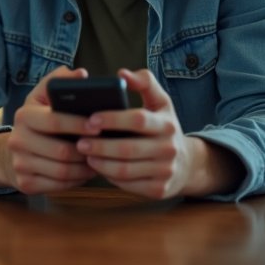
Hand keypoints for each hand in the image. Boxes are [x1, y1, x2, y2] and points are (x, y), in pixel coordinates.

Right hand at [0, 66, 98, 193]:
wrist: (12, 152)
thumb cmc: (38, 120)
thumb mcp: (43, 97)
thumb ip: (61, 81)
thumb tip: (81, 75)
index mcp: (24, 116)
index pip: (53, 121)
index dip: (78, 124)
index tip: (99, 126)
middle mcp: (17, 140)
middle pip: (61, 152)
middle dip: (87, 151)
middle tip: (105, 147)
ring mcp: (20, 164)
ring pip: (62, 172)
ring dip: (85, 167)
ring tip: (99, 159)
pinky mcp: (26, 184)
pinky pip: (59, 186)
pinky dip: (77, 180)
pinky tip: (86, 171)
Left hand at [74, 68, 244, 198]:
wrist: (186, 163)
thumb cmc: (163, 126)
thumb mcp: (160, 102)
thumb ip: (144, 82)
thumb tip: (122, 73)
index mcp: (167, 124)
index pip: (137, 119)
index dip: (112, 119)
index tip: (90, 119)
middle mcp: (169, 149)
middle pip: (127, 149)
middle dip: (100, 145)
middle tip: (79, 141)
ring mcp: (165, 172)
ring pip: (125, 170)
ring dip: (100, 163)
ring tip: (85, 154)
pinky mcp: (158, 190)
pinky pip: (127, 184)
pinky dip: (109, 176)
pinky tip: (99, 167)